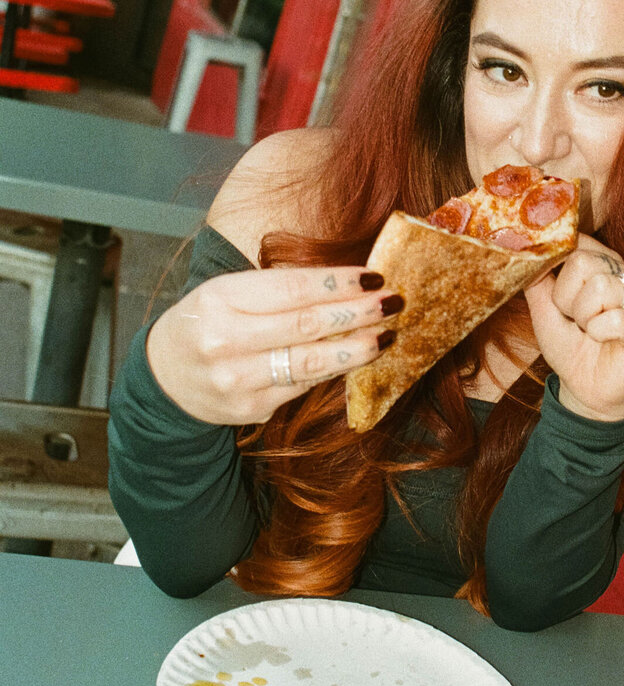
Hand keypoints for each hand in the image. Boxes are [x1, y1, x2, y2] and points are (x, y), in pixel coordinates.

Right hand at [147, 264, 401, 424]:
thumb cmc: (209, 322)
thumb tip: (350, 283)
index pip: (292, 289)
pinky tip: (358, 356)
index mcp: (220, 299)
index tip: (376, 276)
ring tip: (387, 334)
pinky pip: (304, 385)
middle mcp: (226, 340)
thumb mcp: (229, 292)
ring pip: (311, 362)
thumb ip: (279, 288)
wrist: (165, 377)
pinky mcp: (251, 408)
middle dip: (358, 313)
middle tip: (396, 302)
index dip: (340, 283)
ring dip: (356, 347)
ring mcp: (238, 379)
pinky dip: (335, 369)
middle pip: (307, 325)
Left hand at [525, 234, 623, 421]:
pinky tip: (602, 340)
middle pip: (584, 262)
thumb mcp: (543, 309)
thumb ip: (537, 278)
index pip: (577, 242)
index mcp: (604, 265)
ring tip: (589, 331)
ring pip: (601, 287)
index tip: (556, 296)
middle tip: (576, 320)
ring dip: (584, 317)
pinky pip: (617, 318)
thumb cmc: (570, 347)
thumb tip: (530, 250)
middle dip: (567, 298)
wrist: (585, 390)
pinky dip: (599, 332)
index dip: (557, 269)